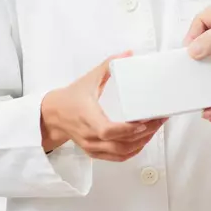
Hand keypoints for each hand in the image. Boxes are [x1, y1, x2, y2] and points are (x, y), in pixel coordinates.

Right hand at [40, 54, 165, 161]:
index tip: (143, 122)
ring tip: (155, 128)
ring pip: (121, 152)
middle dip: (144, 133)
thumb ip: (108, 65)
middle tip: (158, 120)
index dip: (127, 129)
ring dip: (141, 142)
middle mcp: (89, 136)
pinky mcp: (94, 152)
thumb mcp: (88, 79)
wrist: (52, 116)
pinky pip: (117, 157)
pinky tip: (143, 141)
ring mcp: (92, 147)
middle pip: (120, 143)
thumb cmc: (70, 98)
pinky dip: (132, 151)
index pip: (107, 130)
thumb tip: (127, 54)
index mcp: (87, 117)